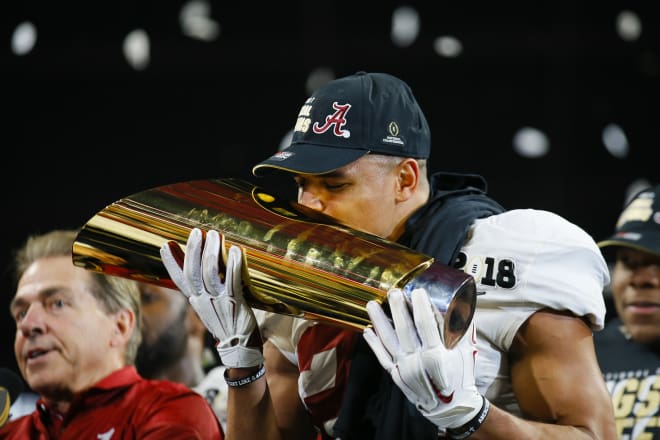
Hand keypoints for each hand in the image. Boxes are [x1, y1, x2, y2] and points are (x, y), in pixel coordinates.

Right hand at [160, 228, 263, 367]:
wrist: (240, 349)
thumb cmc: (227, 322)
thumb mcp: (210, 305)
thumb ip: (204, 288)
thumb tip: (199, 268)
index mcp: (196, 300)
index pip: (179, 280)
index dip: (171, 263)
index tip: (166, 245)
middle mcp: (203, 301)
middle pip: (193, 273)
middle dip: (193, 250)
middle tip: (197, 231)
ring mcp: (218, 302)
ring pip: (209, 274)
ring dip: (212, 252)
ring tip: (215, 235)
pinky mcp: (235, 303)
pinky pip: (231, 281)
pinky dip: (233, 264)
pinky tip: (236, 250)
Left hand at [363, 287, 482, 429]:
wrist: (451, 408)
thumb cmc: (460, 377)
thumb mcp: (464, 352)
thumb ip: (460, 329)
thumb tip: (459, 304)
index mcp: (437, 356)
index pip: (426, 325)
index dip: (420, 307)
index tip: (417, 291)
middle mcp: (418, 363)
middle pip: (404, 330)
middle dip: (397, 309)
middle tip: (393, 292)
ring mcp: (404, 369)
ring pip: (388, 341)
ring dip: (379, 322)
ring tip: (372, 305)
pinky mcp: (396, 375)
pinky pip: (382, 357)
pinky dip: (374, 344)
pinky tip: (368, 330)